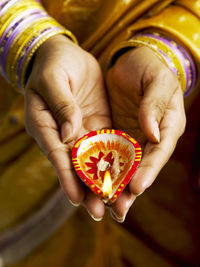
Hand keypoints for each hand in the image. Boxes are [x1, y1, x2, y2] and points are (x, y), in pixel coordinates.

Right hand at [24, 35, 110, 220]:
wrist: (64, 56)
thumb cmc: (52, 65)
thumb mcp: (53, 80)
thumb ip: (61, 104)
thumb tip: (69, 134)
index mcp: (45, 126)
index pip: (56, 155)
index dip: (66, 176)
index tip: (76, 198)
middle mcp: (63, 134)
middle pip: (75, 165)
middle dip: (86, 188)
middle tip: (98, 212)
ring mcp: (81, 131)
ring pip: (93, 160)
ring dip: (103, 180)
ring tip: (114, 203)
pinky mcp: (97, 124)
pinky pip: (107, 144)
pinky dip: (115, 160)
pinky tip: (125, 175)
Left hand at [106, 46, 185, 221]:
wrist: (130, 61)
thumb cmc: (149, 67)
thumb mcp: (157, 80)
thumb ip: (155, 105)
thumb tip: (152, 133)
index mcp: (167, 125)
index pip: (159, 151)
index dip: (149, 170)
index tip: (136, 187)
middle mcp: (151, 136)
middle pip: (142, 166)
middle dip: (130, 188)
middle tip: (118, 209)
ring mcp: (132, 137)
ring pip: (124, 166)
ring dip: (115, 185)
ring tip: (103, 205)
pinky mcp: (115, 134)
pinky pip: (108, 154)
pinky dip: (102, 168)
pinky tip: (91, 182)